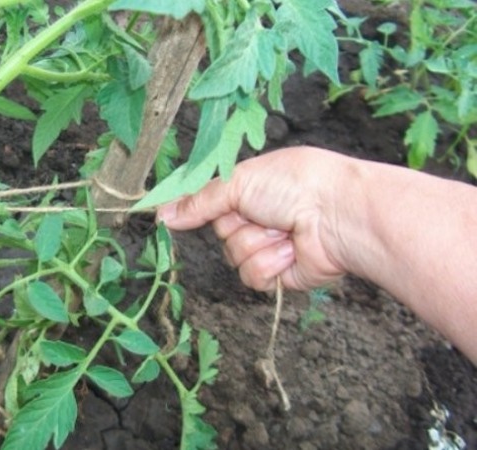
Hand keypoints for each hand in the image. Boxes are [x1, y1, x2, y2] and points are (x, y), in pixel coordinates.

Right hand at [157, 146, 355, 290]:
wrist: (338, 215)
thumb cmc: (296, 185)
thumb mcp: (240, 181)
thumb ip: (199, 201)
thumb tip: (162, 214)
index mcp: (251, 189)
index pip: (209, 203)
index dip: (194, 209)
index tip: (168, 214)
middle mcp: (259, 217)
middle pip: (220, 231)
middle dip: (238, 224)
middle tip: (263, 212)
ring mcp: (269, 246)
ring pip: (234, 256)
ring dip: (257, 243)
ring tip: (284, 230)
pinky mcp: (279, 274)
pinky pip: (252, 276)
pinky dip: (269, 263)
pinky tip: (290, 250)